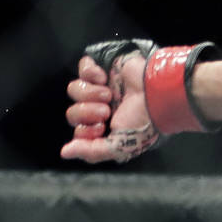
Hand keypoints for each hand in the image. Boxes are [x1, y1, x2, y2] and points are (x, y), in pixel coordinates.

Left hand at [61, 40, 159, 163]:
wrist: (155, 93)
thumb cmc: (144, 121)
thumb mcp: (120, 146)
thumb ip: (92, 152)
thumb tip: (65, 153)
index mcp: (105, 129)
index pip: (79, 132)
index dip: (84, 131)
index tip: (100, 128)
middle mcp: (100, 110)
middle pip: (72, 113)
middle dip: (87, 112)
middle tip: (106, 111)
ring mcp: (99, 89)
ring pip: (74, 90)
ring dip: (90, 93)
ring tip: (109, 94)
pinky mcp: (101, 69)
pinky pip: (82, 68)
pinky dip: (91, 73)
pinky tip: (105, 78)